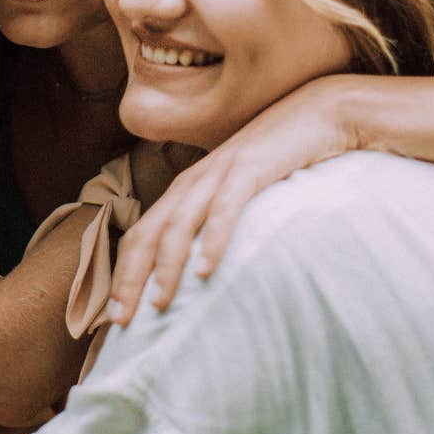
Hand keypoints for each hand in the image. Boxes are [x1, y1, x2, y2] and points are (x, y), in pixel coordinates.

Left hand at [107, 77, 361, 323]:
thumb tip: (204, 269)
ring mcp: (219, 172)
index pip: (142, 235)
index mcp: (186, 189)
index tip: (114, 316)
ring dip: (166, 266)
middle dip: (130, 277)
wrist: (319, 113)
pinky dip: (213, 239)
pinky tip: (206, 271)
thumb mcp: (239, 194)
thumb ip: (217, 220)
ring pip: (179, 224)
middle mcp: (193, 181)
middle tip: (121, 320)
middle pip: (148, 233)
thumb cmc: (280, 160)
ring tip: (160, 304)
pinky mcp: (250, 168)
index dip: (124, 274)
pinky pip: (225, 208)